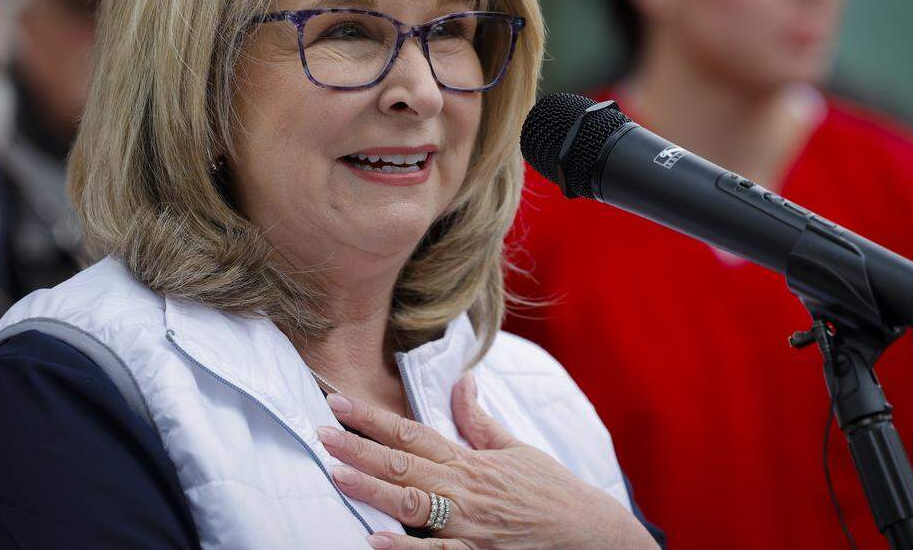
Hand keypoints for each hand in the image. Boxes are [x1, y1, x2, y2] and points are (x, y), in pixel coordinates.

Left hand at [317, 372, 656, 548]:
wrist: (591, 534)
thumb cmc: (551, 491)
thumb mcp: (515, 449)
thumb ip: (479, 419)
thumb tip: (462, 380)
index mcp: (468, 459)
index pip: (411, 432)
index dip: (372, 418)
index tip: (338, 403)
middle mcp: (464, 488)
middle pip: (403, 463)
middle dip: (359, 447)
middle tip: (321, 432)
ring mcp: (469, 524)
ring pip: (413, 504)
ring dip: (372, 488)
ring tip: (337, 473)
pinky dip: (407, 548)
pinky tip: (375, 541)